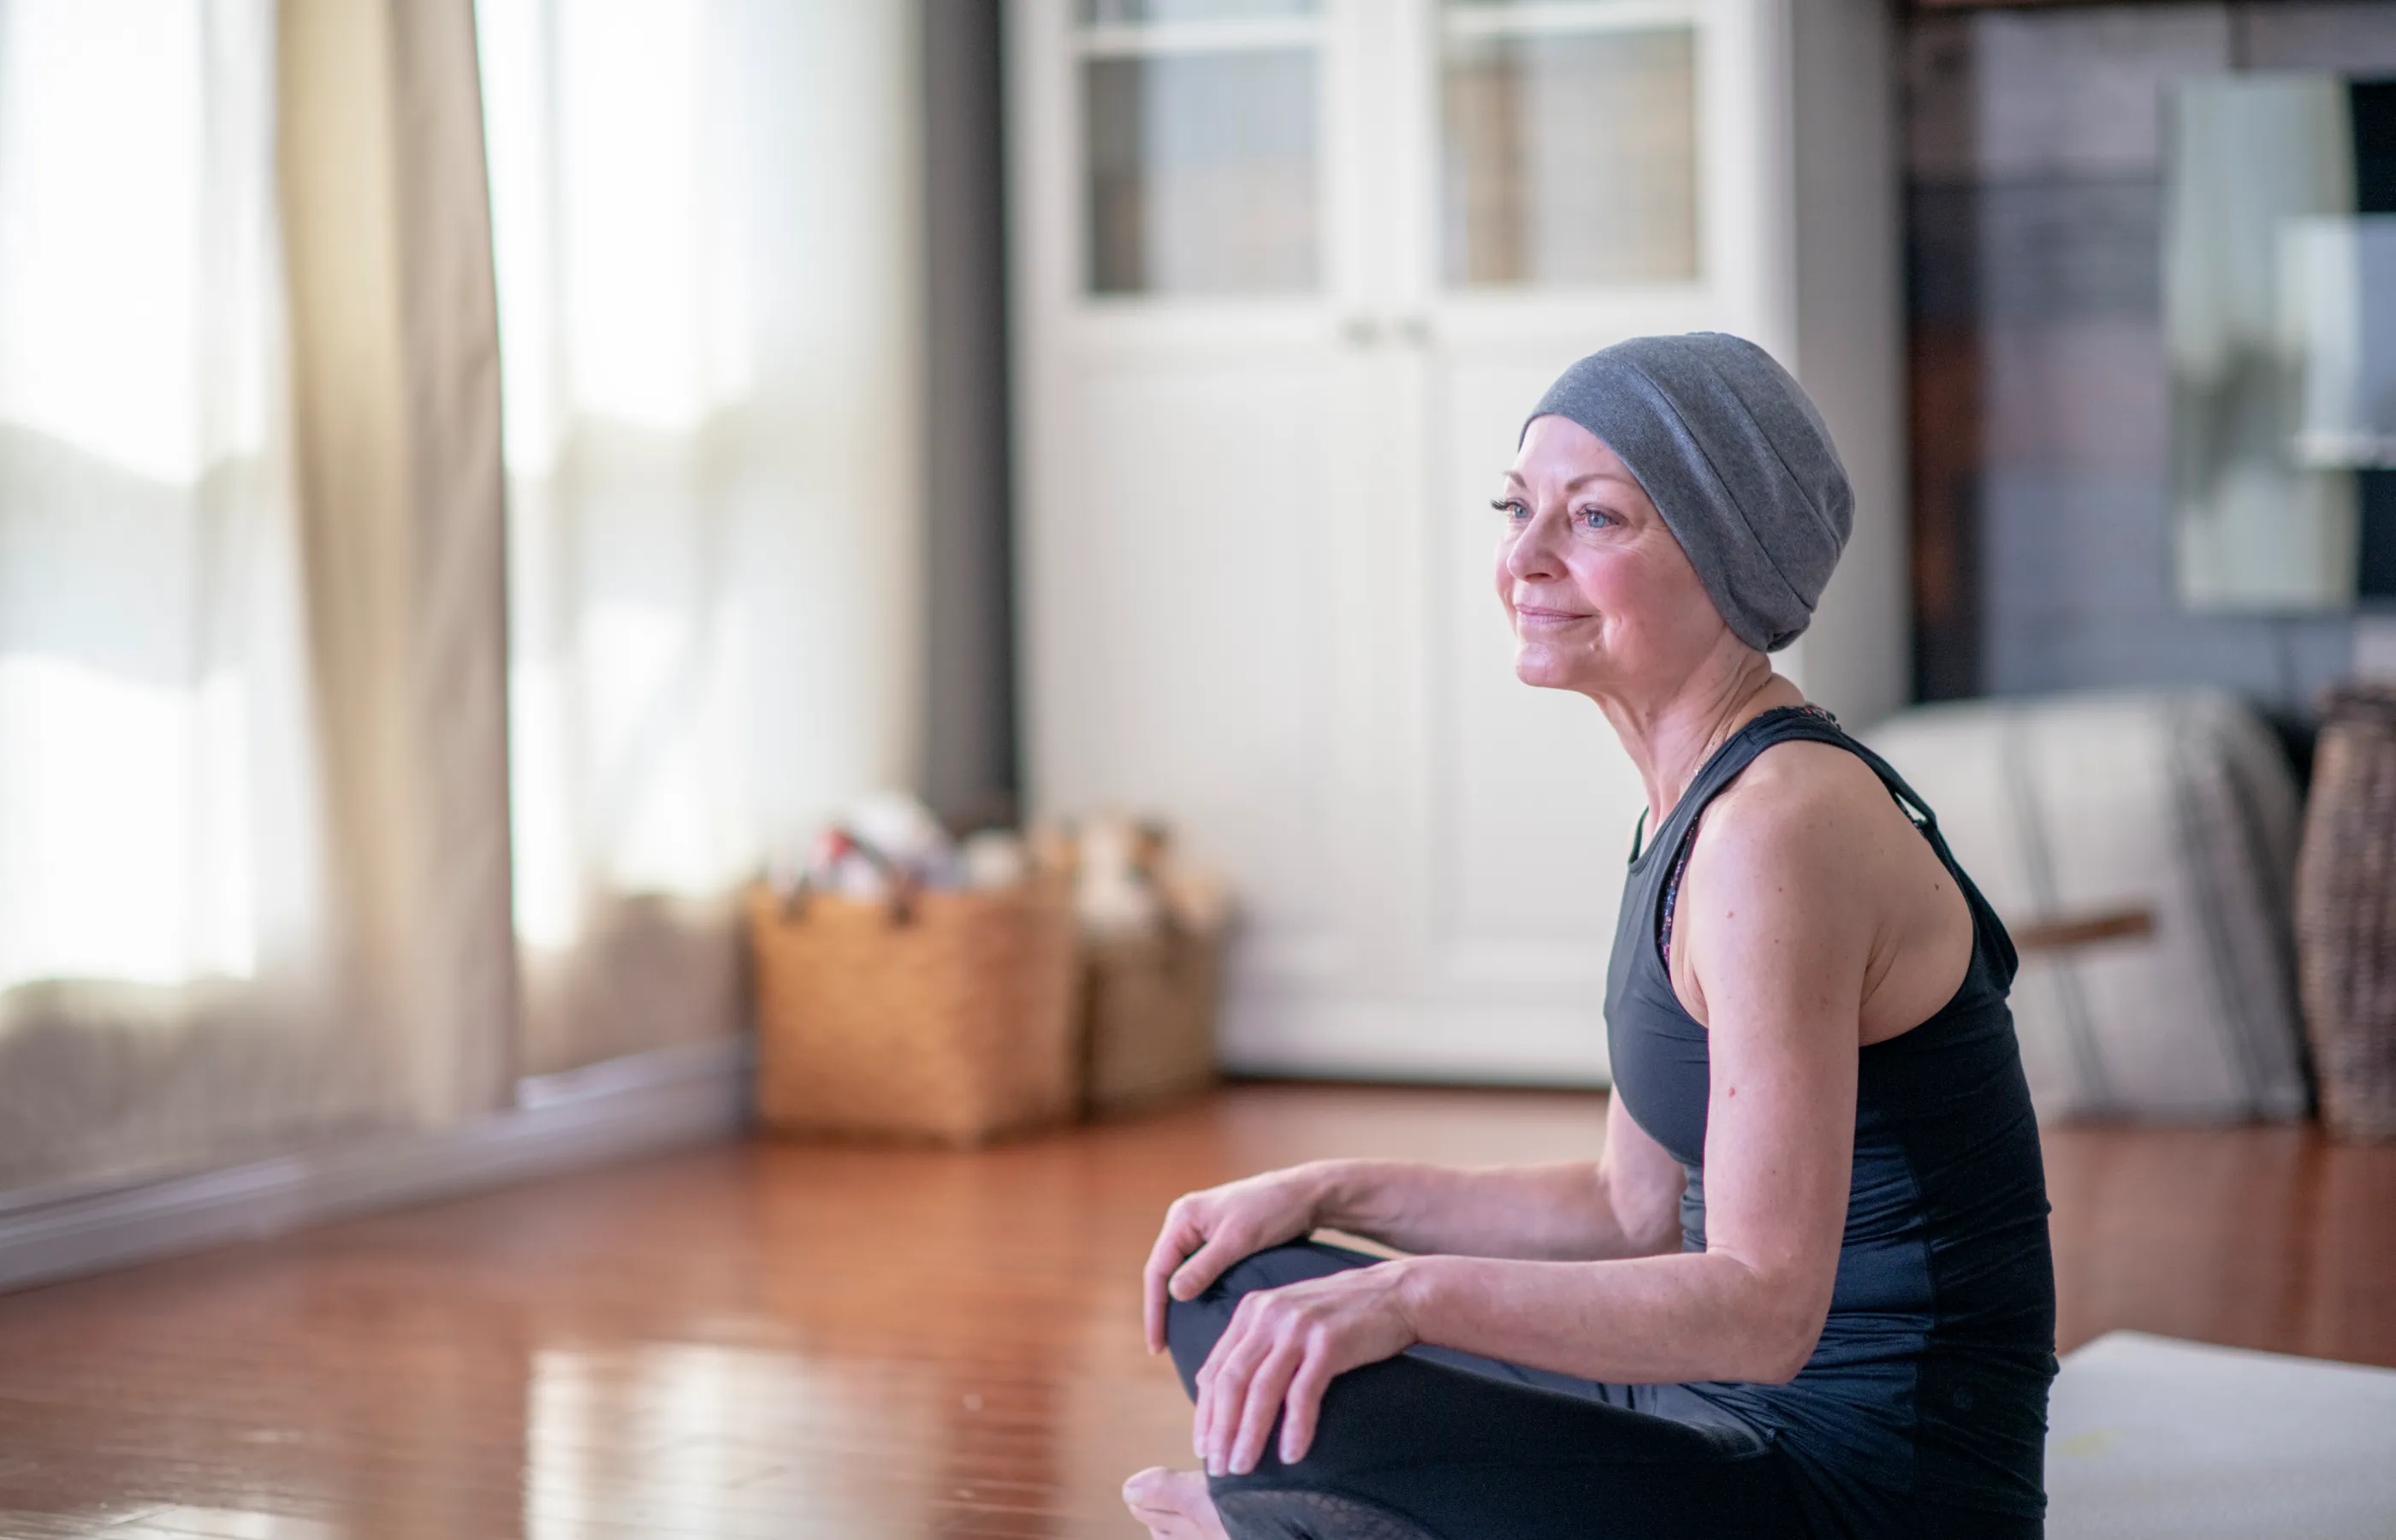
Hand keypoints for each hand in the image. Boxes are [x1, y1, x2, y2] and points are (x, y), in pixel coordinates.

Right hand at [1142, 1168, 1326, 1353]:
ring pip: (1182, 1273)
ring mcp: (1203, 1231)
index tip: (1158, 1346)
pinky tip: (1200, 1316)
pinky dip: (1197, 1293)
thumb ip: (1204, 1267)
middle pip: (1165, 1272)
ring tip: (1178, 1338)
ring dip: (1178, 1303)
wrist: (1306, 1194)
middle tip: (1163, 1348)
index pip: (1157, 1270)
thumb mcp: (1237, 1240)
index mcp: (1183, 1217)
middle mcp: (1187, 1222)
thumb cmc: (1272, 1210)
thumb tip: (1173, 1294)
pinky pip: (1200, 1271)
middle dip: (1162, 1309)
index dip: (1154, 1310)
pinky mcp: (1220, 1239)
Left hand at [1193, 1260, 1420, 1474]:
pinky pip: (1303, 1393)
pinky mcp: (1328, 1342)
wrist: (1396, 1293)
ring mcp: (1297, 1326)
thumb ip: (1255, 1346)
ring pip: (1260, 1390)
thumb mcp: (1288, 1319)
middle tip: (1218, 1468)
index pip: (1215, 1369)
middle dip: (1220, 1430)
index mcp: (1252, 1311)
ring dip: (1248, 1434)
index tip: (1203, 1449)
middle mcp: (1268, 1314)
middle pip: (1231, 1381)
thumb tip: (1215, 1389)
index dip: (1206, 1413)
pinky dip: (1294, 1428)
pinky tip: (1291, 1456)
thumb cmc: (1340, 1316)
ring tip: (1242, 1468)